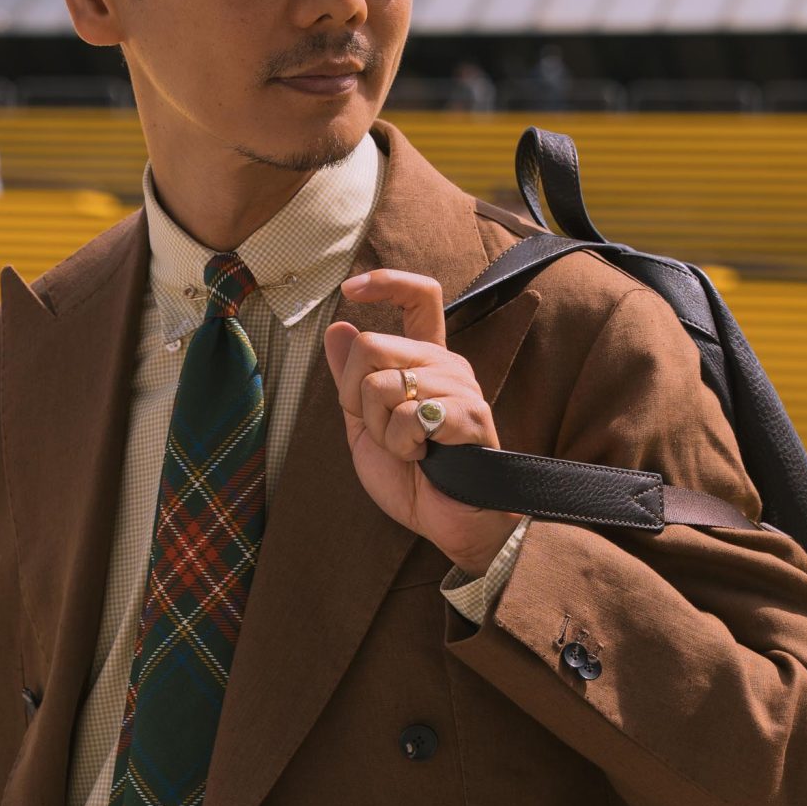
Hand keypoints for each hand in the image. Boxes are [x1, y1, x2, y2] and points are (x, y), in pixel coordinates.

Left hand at [323, 268, 521, 572]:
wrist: (449, 522)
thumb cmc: (413, 478)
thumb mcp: (365, 426)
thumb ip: (351, 379)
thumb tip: (338, 327)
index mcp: (426, 361)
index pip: (420, 298)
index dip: (386, 283)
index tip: (350, 289)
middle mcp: (447, 365)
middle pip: (372, 345)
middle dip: (355, 396)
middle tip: (382, 431)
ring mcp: (461, 388)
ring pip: (382, 384)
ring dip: (380, 429)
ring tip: (408, 451)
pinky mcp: (468, 416)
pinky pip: (408, 414)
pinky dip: (400, 444)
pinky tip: (423, 457)